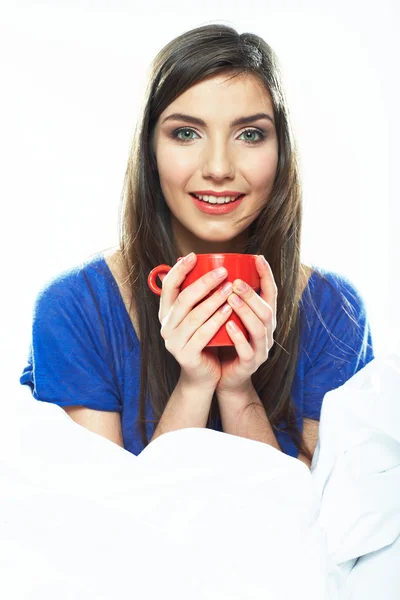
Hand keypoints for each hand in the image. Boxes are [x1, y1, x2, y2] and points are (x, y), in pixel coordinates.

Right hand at [157, 252, 233, 389]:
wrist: (203, 376)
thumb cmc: (204, 341)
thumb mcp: (197, 317)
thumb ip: (197, 298)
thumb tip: (204, 265)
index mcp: (166, 314)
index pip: (168, 287)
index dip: (179, 270)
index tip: (193, 256)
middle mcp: (166, 326)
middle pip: (184, 299)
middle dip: (204, 282)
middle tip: (223, 272)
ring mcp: (173, 342)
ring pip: (195, 315)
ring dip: (214, 299)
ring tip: (230, 288)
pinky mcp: (186, 355)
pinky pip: (203, 334)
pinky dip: (217, 320)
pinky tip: (229, 310)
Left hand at [216, 255, 276, 393]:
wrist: (225, 377)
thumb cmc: (226, 342)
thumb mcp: (230, 317)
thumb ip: (229, 298)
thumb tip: (214, 271)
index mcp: (263, 319)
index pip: (270, 293)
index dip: (267, 276)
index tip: (258, 258)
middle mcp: (267, 332)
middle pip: (266, 310)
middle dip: (252, 294)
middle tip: (235, 281)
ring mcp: (261, 349)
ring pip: (259, 328)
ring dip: (246, 311)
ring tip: (231, 298)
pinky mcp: (250, 364)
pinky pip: (248, 350)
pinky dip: (239, 337)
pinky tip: (228, 326)